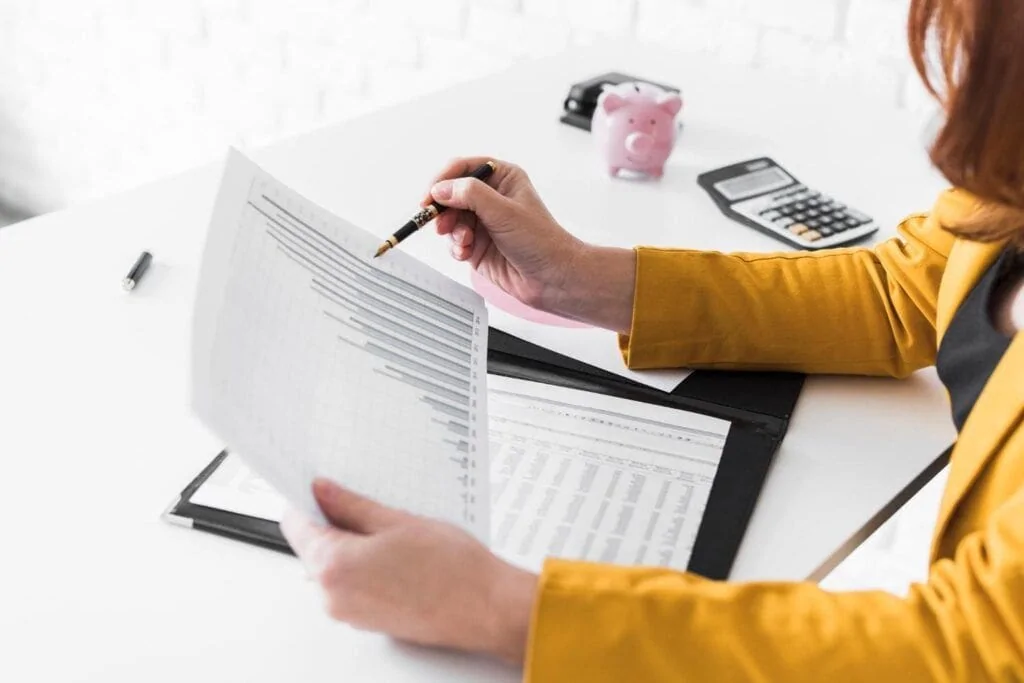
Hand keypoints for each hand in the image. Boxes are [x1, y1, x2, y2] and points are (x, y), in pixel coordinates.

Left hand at [280, 479, 537, 664]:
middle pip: (313, 548)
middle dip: (334, 524)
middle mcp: (334, 597)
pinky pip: (353, 586)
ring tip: (393, 532)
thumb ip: (352, 505)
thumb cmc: (453, 569)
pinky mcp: (368, 622)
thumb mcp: (397, 520)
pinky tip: (399, 555)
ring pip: (334, 568)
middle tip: (368, 505)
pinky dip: (367, 567)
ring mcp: (350, 614)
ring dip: (353, 546)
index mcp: (333, 567)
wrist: (486, 608)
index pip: (295, 525)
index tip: (322, 488)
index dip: (308, 501)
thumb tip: (324, 491)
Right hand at [427, 157, 636, 332]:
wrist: (551, 279)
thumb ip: (470, 195)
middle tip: (439, 223)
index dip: (443, 180)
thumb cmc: (540, 241)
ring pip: (450, 219)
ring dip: (451, 231)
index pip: (463, 168)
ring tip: (463, 242)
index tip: (429, 196)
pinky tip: (466, 253)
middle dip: (444, 210)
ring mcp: (483, 221)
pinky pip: (454, 241)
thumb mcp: (504, 211)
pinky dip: (456, 247)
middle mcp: (491, 197)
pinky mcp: (477, 244)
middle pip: (451, 194)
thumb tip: (440, 189)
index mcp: (502, 177)